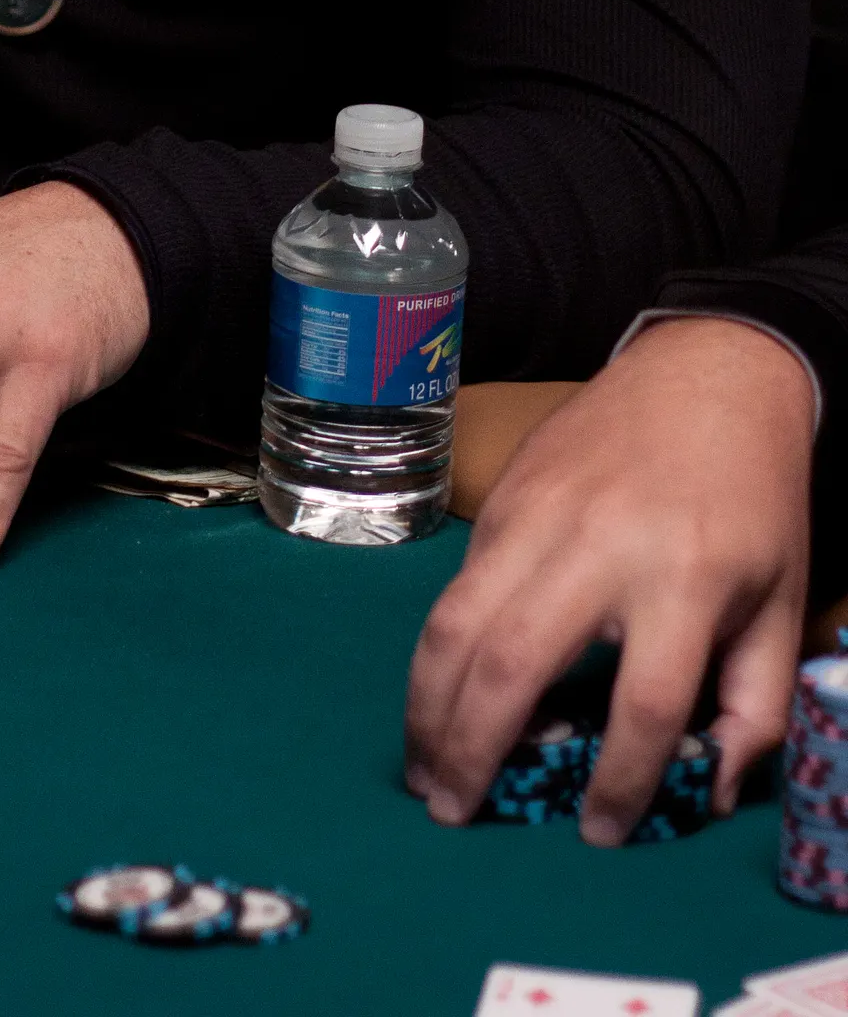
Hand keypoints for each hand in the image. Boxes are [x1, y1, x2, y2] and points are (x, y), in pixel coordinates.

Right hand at [406, 318, 813, 843]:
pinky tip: (442, 692)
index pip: (643, 705)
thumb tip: (707, 792)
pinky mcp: (503, 496)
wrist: (708, 374)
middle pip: (512, 663)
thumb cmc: (753, 496)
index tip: (597, 832)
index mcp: (686, 579)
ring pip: (455, 620)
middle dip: (471, 750)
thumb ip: (756, 705)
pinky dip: (440, 650)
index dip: (618, 783)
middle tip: (452, 811)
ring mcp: (537, 514)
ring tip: (421, 766)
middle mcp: (599, 546)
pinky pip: (458, 584)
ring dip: (427, 703)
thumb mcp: (784, 604)